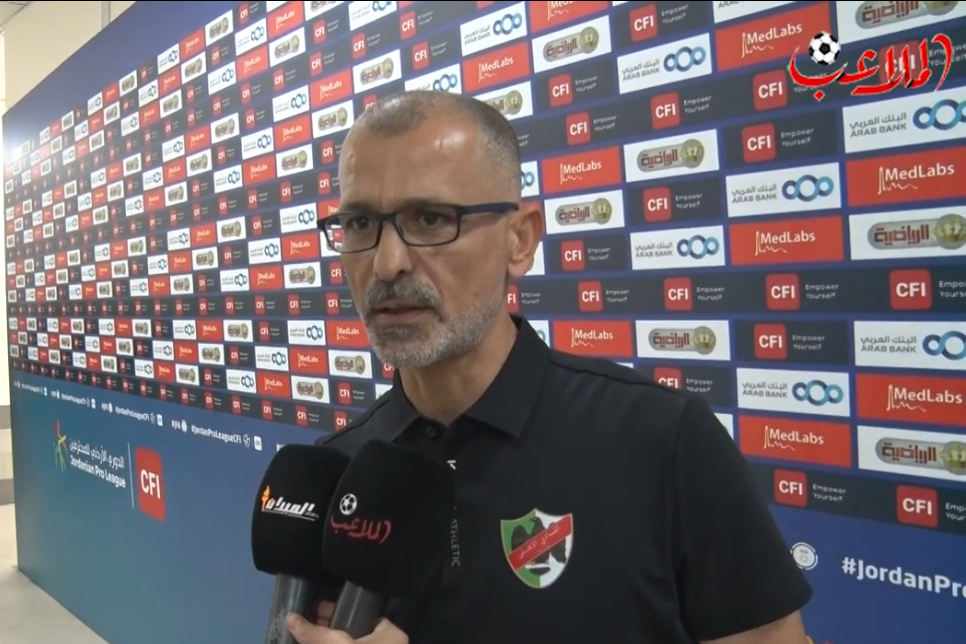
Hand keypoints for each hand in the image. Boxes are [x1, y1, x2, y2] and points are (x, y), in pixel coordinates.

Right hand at [287, 601, 407, 643]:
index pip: (363, 612)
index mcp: (390, 633)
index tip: (314, 607)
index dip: (337, 608)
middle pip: (352, 630)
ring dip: (326, 639)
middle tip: (303, 620)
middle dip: (327, 625)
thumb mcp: (336, 643)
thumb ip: (314, 631)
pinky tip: (310, 641)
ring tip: (302, 632)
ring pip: (346, 642)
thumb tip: (290, 618)